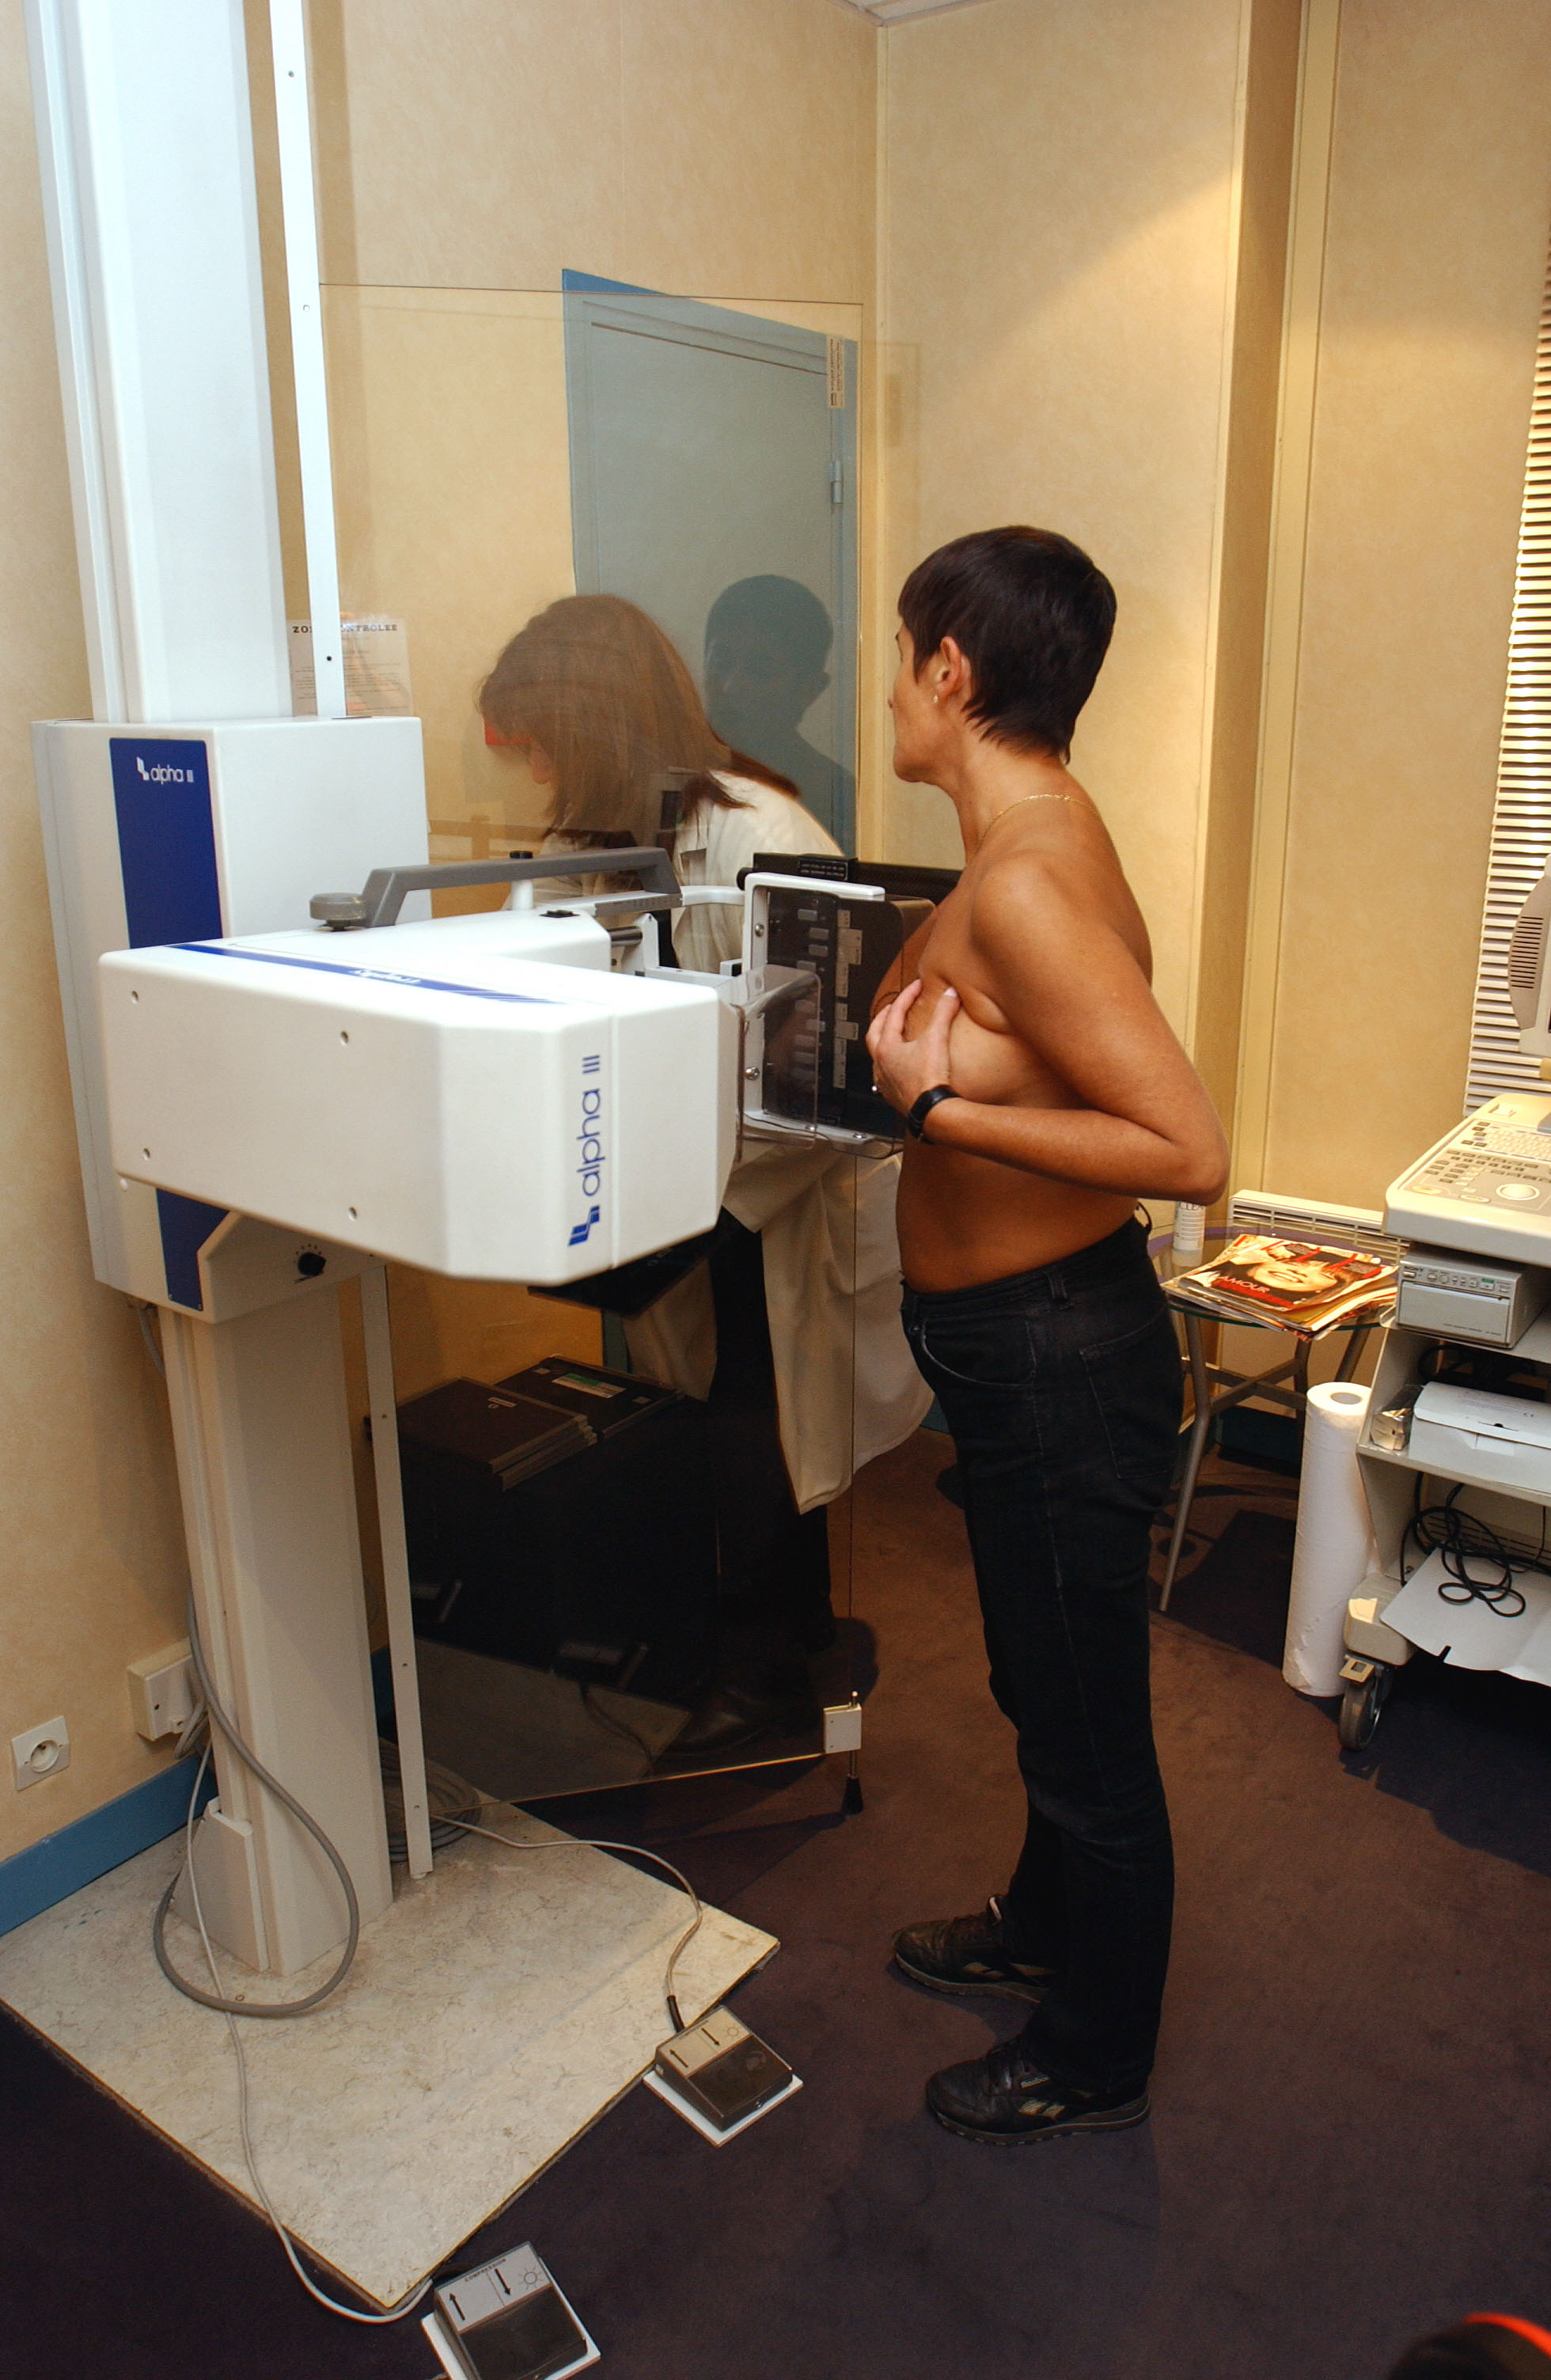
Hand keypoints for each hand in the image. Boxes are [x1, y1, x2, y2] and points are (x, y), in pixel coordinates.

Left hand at [866, 979, 959, 1117]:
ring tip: (893, 1036)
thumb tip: (951, 994)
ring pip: (876, 1055)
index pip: (894, 1014)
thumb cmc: (929, 1080)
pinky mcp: (892, 1094)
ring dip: (883, 1042)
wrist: (931, 1112)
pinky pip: (884, 1074)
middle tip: (892, 1008)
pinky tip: (899, 1066)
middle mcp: (880, 1063)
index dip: (906, 997)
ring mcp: (884, 1080)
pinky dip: (889, 1064)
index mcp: (886, 1047)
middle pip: (874, 1033)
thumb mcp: (937, 1040)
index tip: (916, 988)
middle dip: (883, 1017)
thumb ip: (944, 1014)